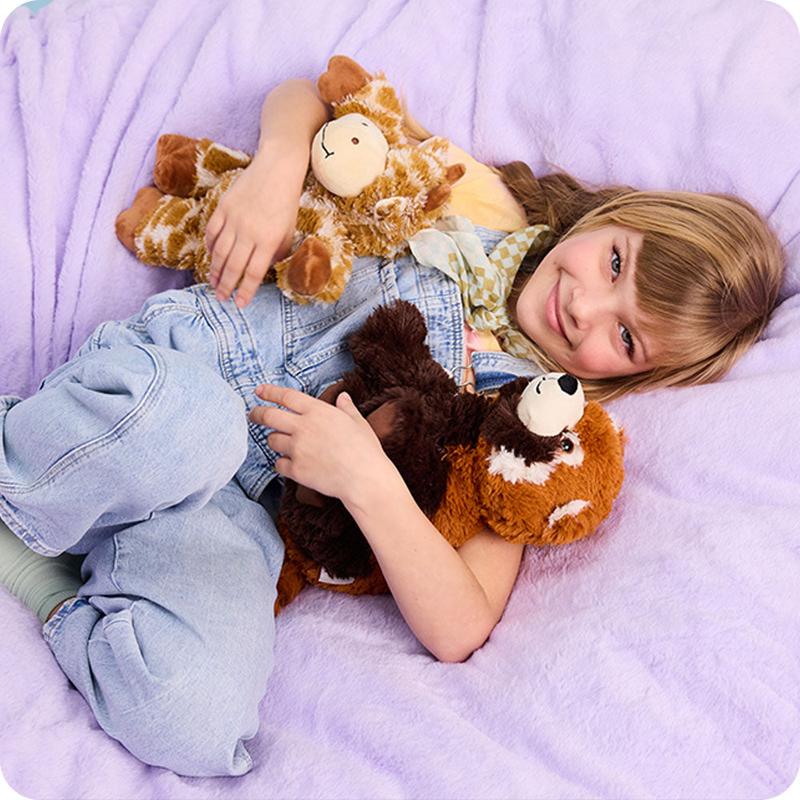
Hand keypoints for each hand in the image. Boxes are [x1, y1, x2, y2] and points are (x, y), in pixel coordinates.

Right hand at [205, 146, 305, 307]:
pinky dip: (209, 247)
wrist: (277, 168)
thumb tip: (263, 270)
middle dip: (226, 285)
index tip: (239, 303)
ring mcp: (233, 219)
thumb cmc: (286, 202)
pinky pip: (212, 232)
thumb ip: (277, 252)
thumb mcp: (288, 231)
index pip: (253, 273)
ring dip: (215, 270)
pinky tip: (210, 256)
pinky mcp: (223, 207)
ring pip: (219, 251)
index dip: (246, 291)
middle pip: (233, 266)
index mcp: (268, 240)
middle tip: (221, 298)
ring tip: (213, 283)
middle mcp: (249, 232)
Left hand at [248, 383, 395, 503]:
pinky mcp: (296, 469)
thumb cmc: (365, 450)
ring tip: (282, 442)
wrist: (364, 478)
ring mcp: (297, 449)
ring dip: (274, 440)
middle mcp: (303, 427)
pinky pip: (278, 464)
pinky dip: (282, 463)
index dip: (270, 392)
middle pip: (269, 416)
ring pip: (272, 440)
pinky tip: (291, 464)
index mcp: (318, 411)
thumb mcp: (358, 422)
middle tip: (253, 415)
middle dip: (257, 414)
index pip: (286, 396)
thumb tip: (343, 397)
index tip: (259, 391)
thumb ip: (347, 408)